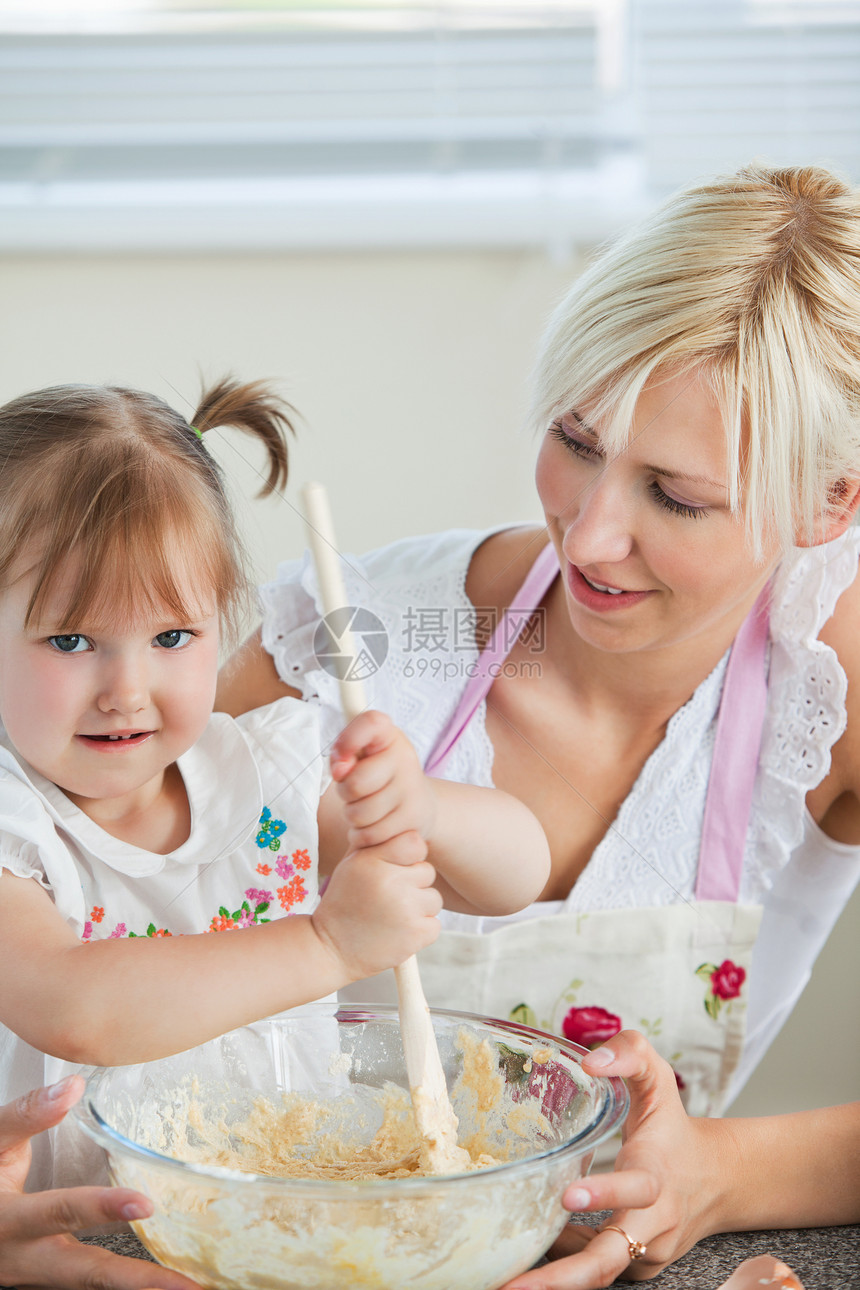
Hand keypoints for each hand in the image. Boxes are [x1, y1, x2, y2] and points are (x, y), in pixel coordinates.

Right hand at [0, 1076, 200, 1289]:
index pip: (59, 1211)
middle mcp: (23, 1256)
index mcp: (8, 1220)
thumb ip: (27, 1115)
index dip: (101, 1208)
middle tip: (184, 1284)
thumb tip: (71, 1086)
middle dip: (133, 1279)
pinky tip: (160, 1278)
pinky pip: (88, 1279)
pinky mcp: (48, 1273)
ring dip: (137, 1287)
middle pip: (83, 1272)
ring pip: (89, 1283)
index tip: (144, 1205)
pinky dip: (126, 1281)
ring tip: (187, 1285)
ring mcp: (36, 1272)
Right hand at [311, 831, 441, 979]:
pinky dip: (420, 930)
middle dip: (412, 885)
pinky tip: (397, 933)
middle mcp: (390, 881)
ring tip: (391, 917)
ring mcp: (405, 909)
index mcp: (372, 860)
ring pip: (434, 899)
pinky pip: (435, 924)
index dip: (408, 857)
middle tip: (387, 899)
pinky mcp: (416, 934)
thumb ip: (377, 844)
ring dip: (418, 909)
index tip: (395, 870)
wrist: (329, 949)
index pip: (415, 843)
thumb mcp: (351, 865)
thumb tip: (404, 824)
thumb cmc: (343, 903)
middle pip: (427, 872)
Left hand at [330, 711, 435, 849]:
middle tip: (354, 793)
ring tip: (365, 809)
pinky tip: (373, 826)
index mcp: (389, 735)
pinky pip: (371, 835)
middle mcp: (405, 758)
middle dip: (345, 793)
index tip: (341, 756)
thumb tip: (340, 770)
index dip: (348, 740)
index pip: (371, 722)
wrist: (419, 805)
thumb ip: (343, 755)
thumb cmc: (378, 776)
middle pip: (355, 783)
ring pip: (360, 814)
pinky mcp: (414, 820)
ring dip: (353, 818)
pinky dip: (364, 836)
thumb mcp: (361, 757)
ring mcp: (412, 790)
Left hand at [503, 1030, 725, 1287]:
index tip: (568, 1194)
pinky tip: (520, 1269)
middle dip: (565, 1276)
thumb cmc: (673, 1128)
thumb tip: (591, 1061)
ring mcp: (644, 1253)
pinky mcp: (634, 1268)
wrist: (714, 1180)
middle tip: (517, 1284)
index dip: (606, 1194)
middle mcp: (653, 1223)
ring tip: (502, 1285)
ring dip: (553, 1283)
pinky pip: (594, 1272)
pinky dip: (560, 1272)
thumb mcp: (657, 1080)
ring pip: (598, 1273)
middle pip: (611, 1259)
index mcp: (657, 1176)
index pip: (637, 1189)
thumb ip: (629, 1055)